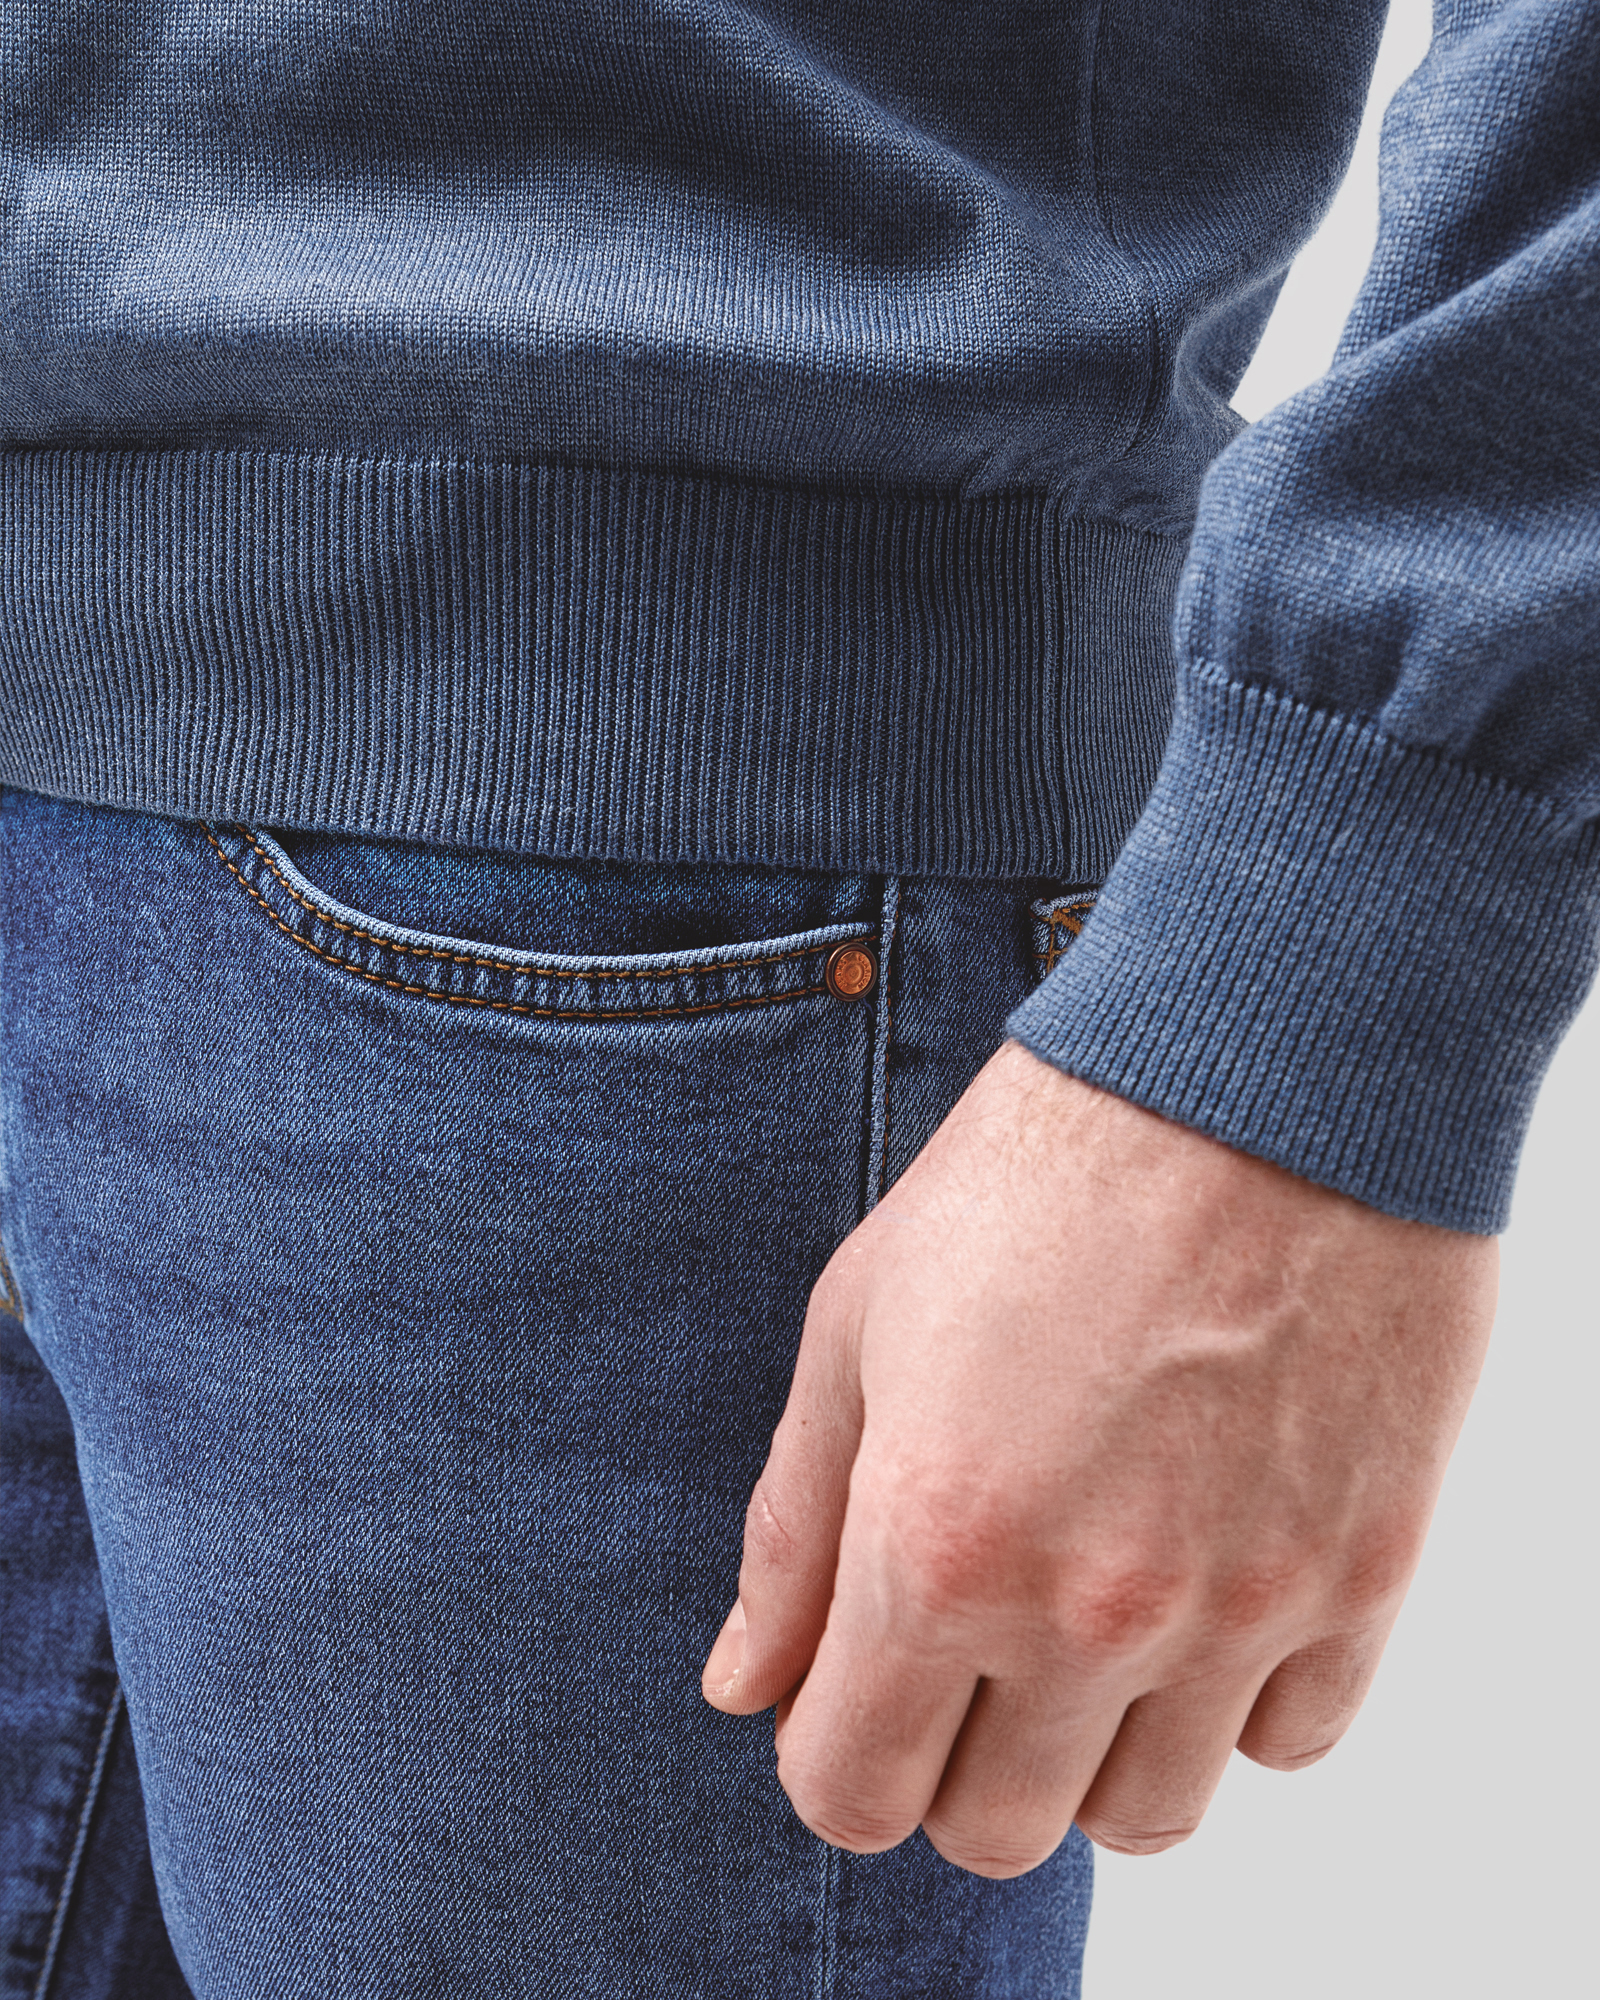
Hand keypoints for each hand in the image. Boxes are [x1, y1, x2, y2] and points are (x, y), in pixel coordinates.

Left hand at [701, 1040, 1497, 1874]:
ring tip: (1086, 1614)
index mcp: (937, 1544)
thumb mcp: (859, 1324)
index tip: (853, 1693)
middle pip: (995, 1830)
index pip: (853, 1794)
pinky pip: (1288, 1741)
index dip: (833, 1756)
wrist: (1254, 1071)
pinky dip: (1231, 1698)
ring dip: (1093, 1748)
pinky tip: (1200, 1580)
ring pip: (1146, 1815)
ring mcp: (1241, 1605)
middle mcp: (1090, 1610)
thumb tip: (742, 1688)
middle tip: (967, 1643)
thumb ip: (793, 1529)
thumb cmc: (1036, 1176)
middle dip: (952, 1760)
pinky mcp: (1364, 1575)